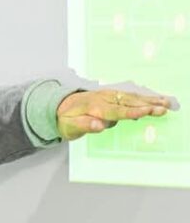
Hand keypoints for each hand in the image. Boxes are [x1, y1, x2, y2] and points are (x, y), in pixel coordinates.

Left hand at [56, 88, 174, 141]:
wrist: (55, 107)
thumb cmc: (64, 120)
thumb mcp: (69, 126)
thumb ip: (85, 125)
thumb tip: (100, 125)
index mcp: (94, 107)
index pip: (118, 111)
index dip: (134, 112)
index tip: (149, 111)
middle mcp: (102, 99)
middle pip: (128, 102)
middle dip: (147, 104)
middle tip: (165, 106)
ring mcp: (106, 96)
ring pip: (130, 97)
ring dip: (148, 99)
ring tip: (166, 101)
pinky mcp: (108, 96)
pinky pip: (127, 96)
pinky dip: (142, 97)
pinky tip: (154, 99)